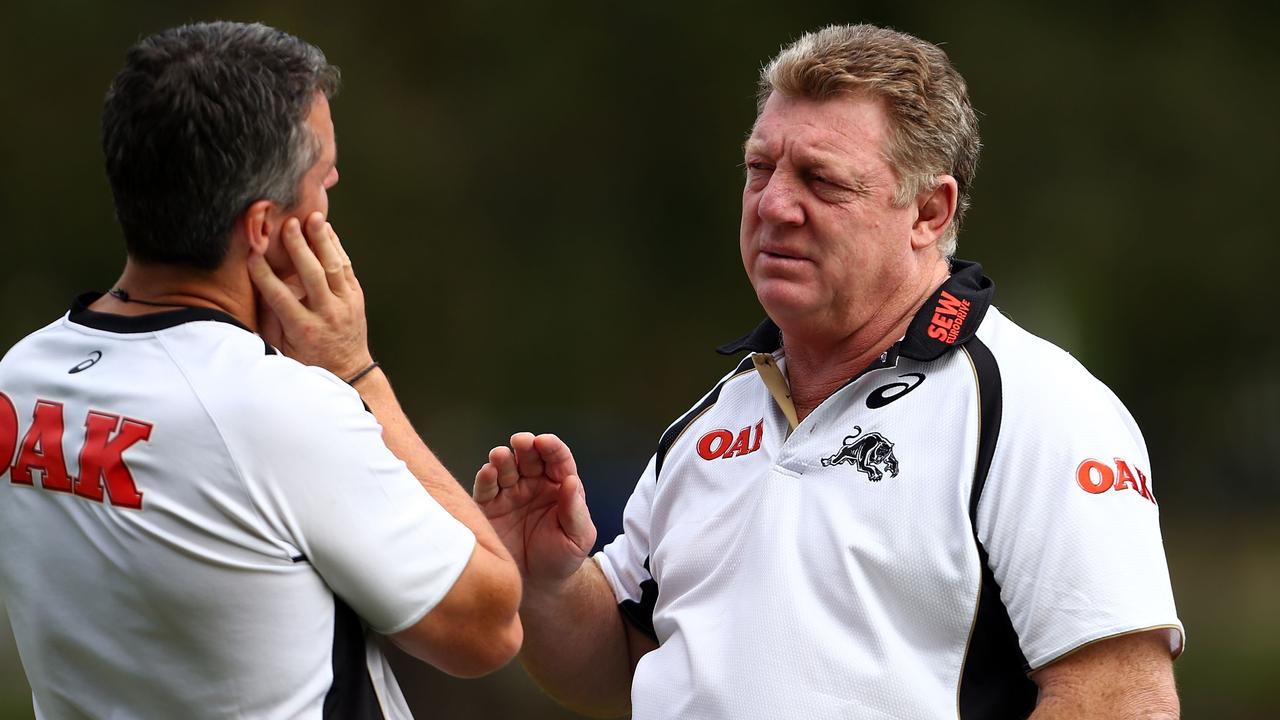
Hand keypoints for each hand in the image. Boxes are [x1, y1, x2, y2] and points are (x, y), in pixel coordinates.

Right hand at [248, 212, 373, 379]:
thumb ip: (270, 318)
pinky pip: (346, 267)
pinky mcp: (356, 296)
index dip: (264, 275)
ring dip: (323, 240)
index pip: (280, 297)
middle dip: (300, 248)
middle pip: (313, 275)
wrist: (348, 368)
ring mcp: (345, 303)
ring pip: (334, 267)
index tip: (252, 254)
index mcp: (303, 328)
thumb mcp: (283, 346)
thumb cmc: (306, 357)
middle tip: (289, 224)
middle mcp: (327, 313)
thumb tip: (254, 288)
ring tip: (313, 217)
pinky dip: (336, 246)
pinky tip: (326, 229)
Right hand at [474, 432, 596, 590]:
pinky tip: (488, 472)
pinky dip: (486, 477)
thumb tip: (571, 481)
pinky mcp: (489, 507)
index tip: (545, 442)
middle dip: (525, 446)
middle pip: (529, 457)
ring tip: (500, 456)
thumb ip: (575, 511)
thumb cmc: (563, 558)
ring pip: (505, 467)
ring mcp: (510, 493)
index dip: (552, 448)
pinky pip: (486, 488)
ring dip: (503, 458)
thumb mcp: (578, 537)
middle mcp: (534, 484)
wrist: (537, 585)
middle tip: (521, 442)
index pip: (557, 459)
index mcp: (559, 486)